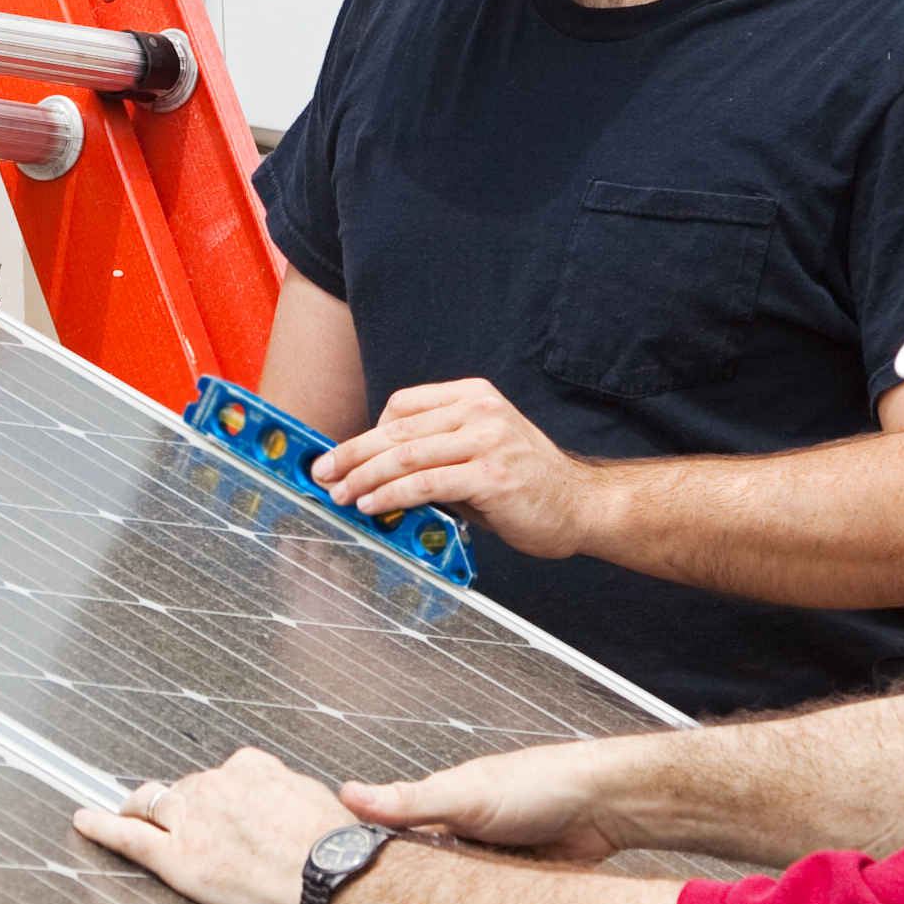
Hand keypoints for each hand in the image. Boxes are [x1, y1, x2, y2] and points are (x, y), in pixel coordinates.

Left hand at [71, 746, 351, 903]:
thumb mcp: (314, 798)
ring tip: (131, 819)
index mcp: (250, 767)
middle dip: (184, 807)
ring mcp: (191, 819)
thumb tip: (278, 804)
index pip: (222, 773)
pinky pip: (129, 836)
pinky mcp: (177, 856)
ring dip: (144, 812)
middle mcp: (215, 784)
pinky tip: (83, 820)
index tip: (219, 808)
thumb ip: (282, 793)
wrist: (334, 876)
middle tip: (194, 831)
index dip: (219, 795)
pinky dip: (101, 826)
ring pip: (154, 806)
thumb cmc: (335, 846)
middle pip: (184, 790)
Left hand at [316, 376, 597, 558]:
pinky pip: (425, 483)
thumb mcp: (478, 453)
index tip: (340, 456)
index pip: (402, 405)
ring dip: (364, 477)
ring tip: (340, 494)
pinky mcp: (490, 474)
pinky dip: (391, 495)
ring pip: (406, 455)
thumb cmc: (526, 485)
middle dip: (351, 453)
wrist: (581, 507)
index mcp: (473, 396)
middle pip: (397, 429)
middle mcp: (479, 411)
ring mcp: (486, 440)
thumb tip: (373, 473)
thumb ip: (434, 454)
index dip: (366, 433)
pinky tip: (372, 505)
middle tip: (321, 473)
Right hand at [338, 743, 627, 865]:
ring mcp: (492, 860)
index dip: (374, 865)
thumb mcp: (463, 794)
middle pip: (425, 874)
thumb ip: (408, 801)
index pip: (395, 842)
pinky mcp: (519, 882)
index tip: (349, 892)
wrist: (604, 805)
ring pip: (458, 894)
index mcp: (442, 808)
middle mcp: (463, 835)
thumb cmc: (538, 783)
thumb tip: (348, 793)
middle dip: (411, 896)